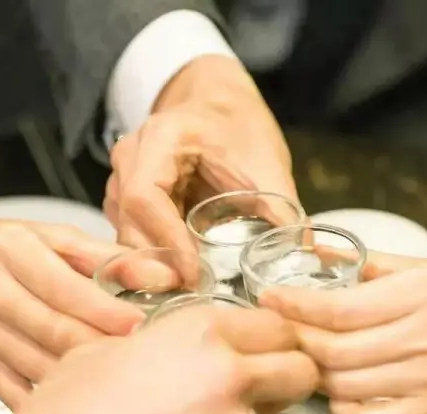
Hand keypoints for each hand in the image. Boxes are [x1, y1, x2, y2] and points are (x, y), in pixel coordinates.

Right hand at [0, 220, 143, 407]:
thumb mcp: (39, 234)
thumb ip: (97, 254)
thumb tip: (152, 272)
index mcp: (9, 250)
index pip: (65, 288)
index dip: (105, 311)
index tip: (141, 325)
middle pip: (56, 332)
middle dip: (103, 347)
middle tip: (142, 357)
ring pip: (41, 367)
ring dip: (83, 378)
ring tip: (122, 381)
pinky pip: (17, 393)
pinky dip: (50, 402)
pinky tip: (81, 404)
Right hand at [23, 305, 317, 413]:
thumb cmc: (63, 412)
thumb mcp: (112, 348)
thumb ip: (169, 343)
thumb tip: (190, 349)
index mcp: (201, 330)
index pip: (277, 326)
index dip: (274, 339)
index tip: (268, 350)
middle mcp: (231, 374)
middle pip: (301, 370)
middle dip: (287, 378)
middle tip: (260, 390)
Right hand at [105, 55, 297, 274]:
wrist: (218, 105)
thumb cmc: (239, 127)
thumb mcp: (266, 163)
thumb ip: (284, 210)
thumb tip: (304, 257)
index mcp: (160, 138)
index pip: (145, 198)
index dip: (167, 241)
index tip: (194, 274)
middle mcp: (129, 158)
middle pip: (128, 224)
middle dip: (155, 264)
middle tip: (189, 296)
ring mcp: (122, 180)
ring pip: (123, 235)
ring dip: (150, 268)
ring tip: (185, 295)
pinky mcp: (126, 201)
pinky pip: (130, 237)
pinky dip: (151, 261)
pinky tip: (178, 280)